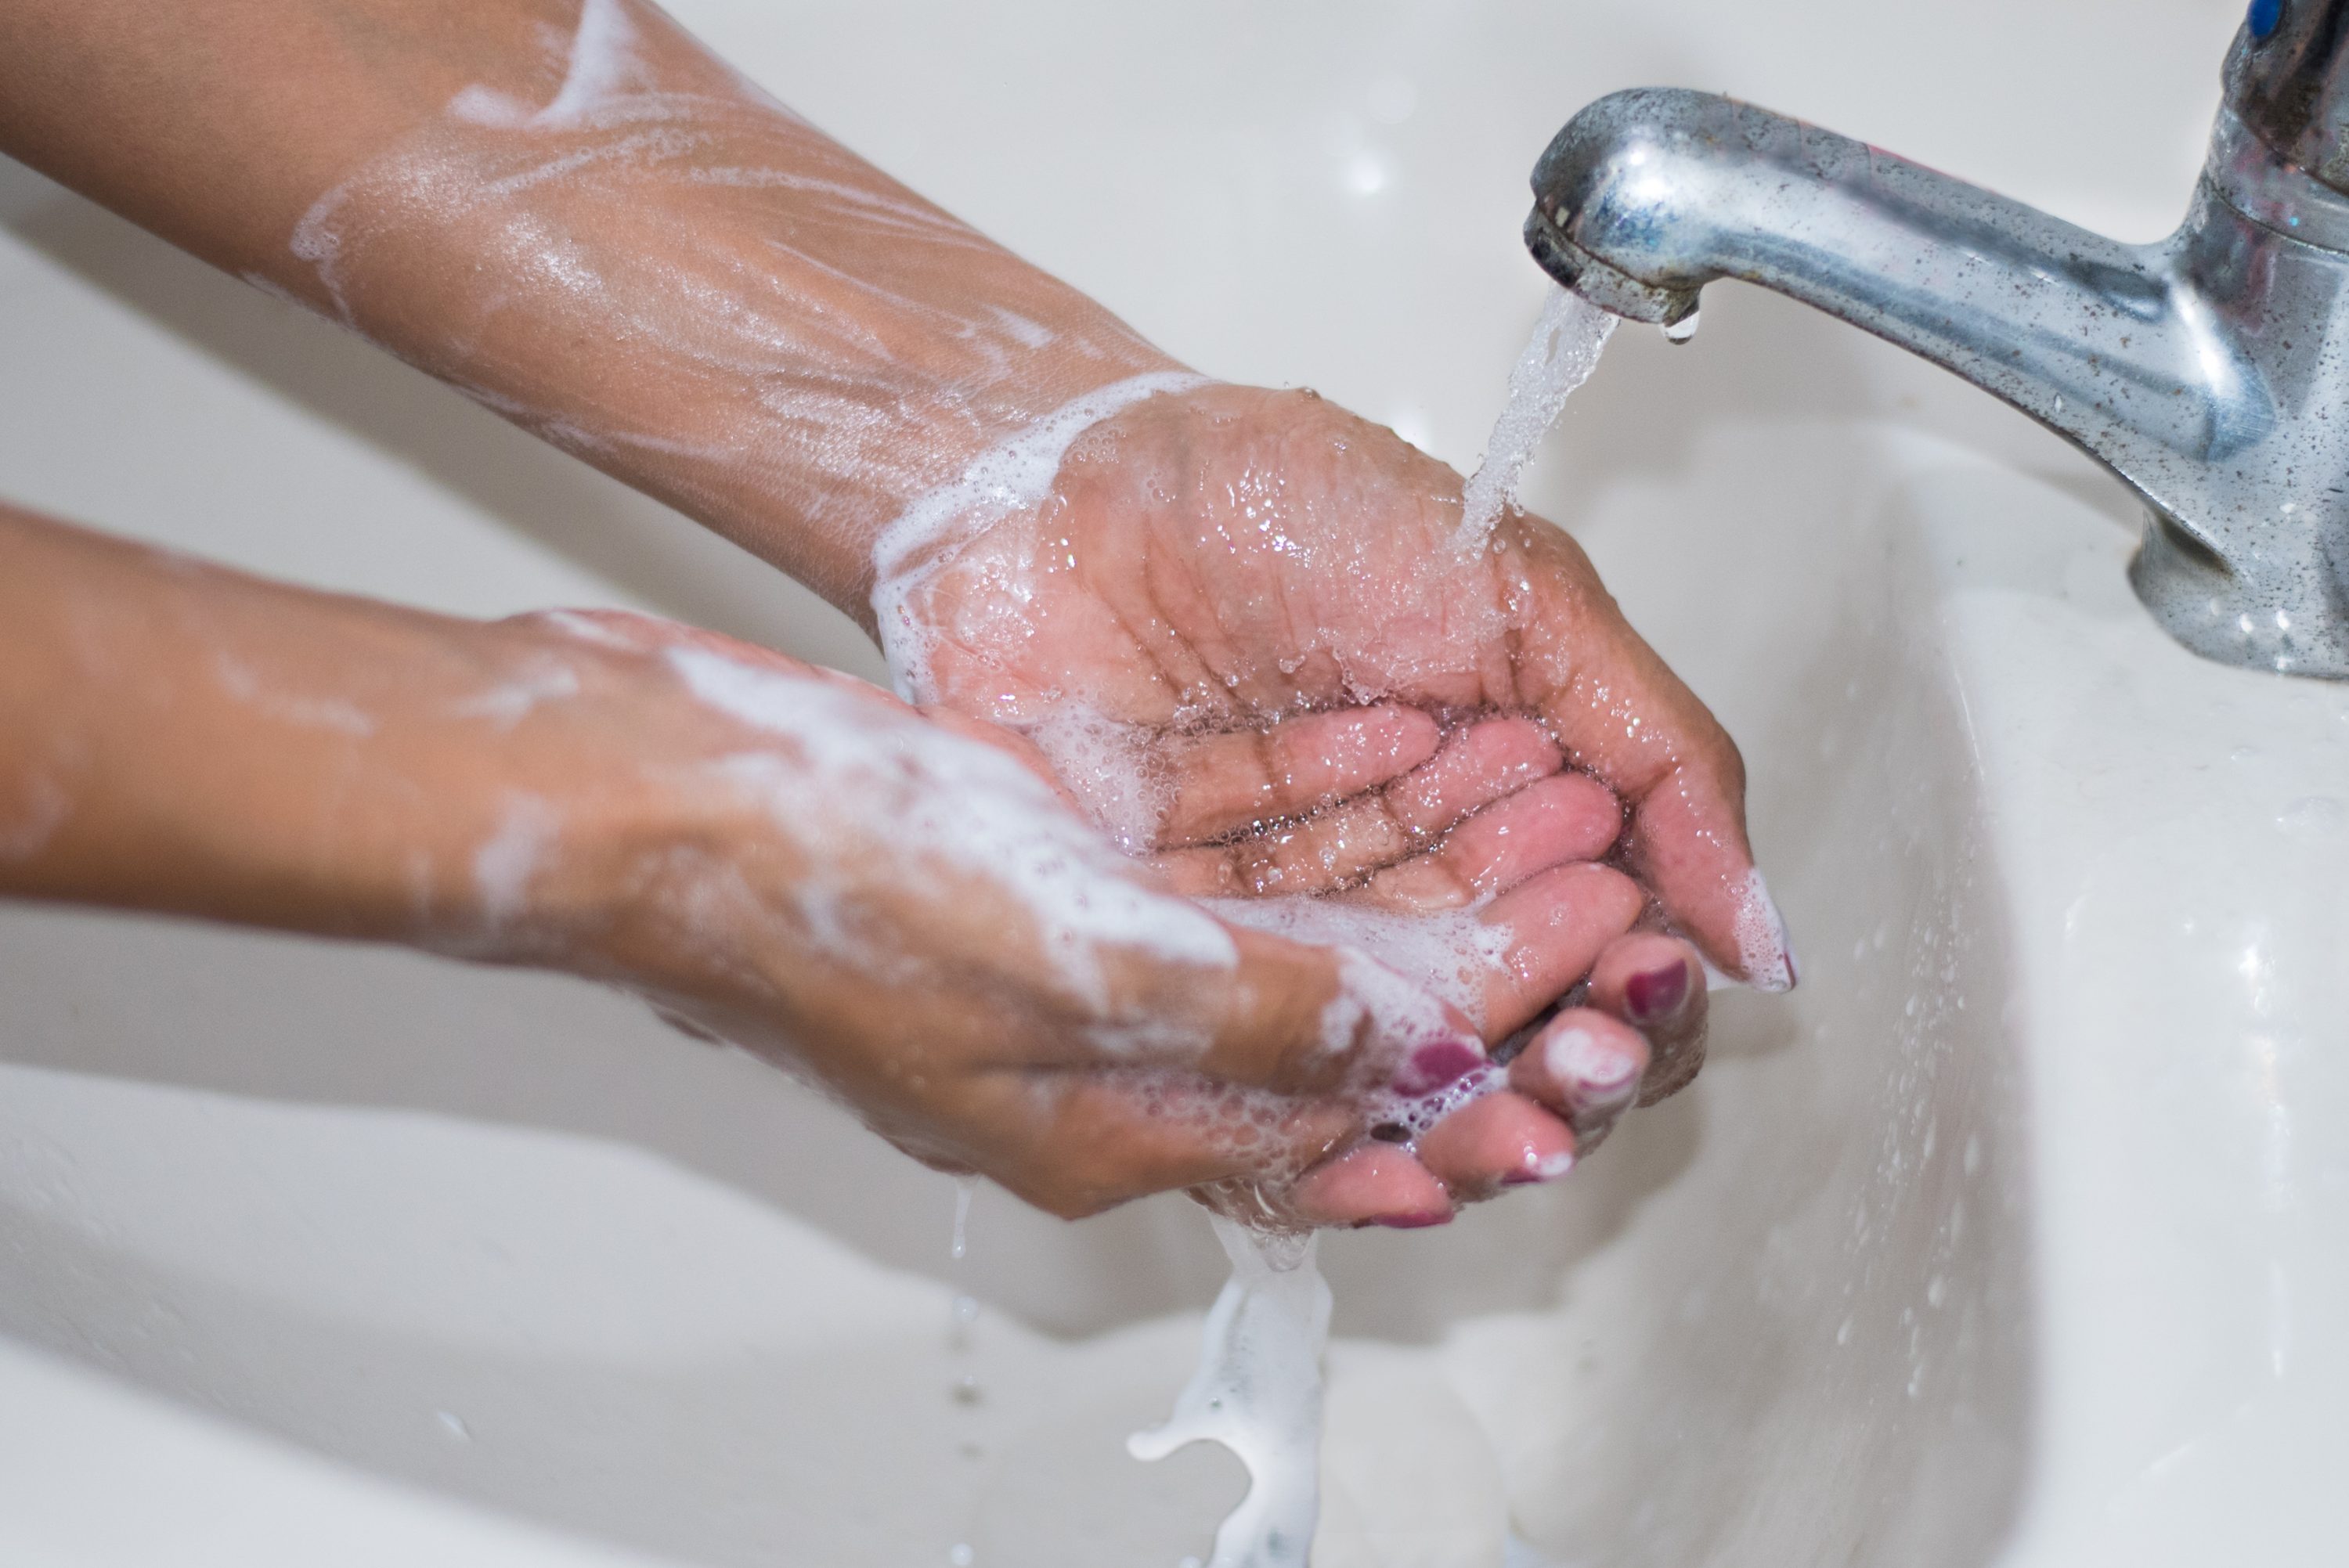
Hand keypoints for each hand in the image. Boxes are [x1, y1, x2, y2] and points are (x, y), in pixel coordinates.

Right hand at [504, 611, 1593, 1221]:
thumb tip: (1437, 1039)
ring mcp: (1088, 961)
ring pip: (1313, 927)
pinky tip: (1400, 746)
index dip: (1507, 1016)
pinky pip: (1238, 852)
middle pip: (1363, 1028)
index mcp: (1124, 1123)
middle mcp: (1118, 1057)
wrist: (642, 786)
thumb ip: (1271, 1006)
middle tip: (1611, 873)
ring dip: (1428, 866)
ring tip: (1539, 789)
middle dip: (1495, 952)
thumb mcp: (1069, 965)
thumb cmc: (818, 887)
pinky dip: (1326, 807)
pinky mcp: (1061, 870)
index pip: (1373, 1101)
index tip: (1610, 921)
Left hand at [875, 382, 1789, 1216]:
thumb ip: (1658, 756)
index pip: (1607, 945)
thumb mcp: (1516, 594)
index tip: (1646, 967)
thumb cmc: (1271, 504)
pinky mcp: (1171, 978)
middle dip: (1567, 1065)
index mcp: (1499, 809)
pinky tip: (1394, 1162)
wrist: (1049, 485)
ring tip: (1516, 1119)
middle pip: (1512, 1034)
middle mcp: (1396, 892)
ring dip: (1474, 1124)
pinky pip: (1260, 1093)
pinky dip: (1331, 1145)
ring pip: (1401, 1084)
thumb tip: (1762, 936)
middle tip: (1586, 1050)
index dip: (1642, 983)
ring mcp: (1281, 945)